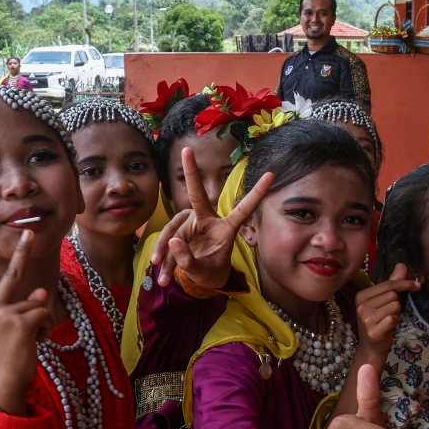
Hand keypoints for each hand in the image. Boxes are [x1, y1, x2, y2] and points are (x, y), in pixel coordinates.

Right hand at [0, 230, 53, 416]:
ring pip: (38, 305)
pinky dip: (47, 330)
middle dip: (21, 251)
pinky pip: (45, 315)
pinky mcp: (20, 322)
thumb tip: (42, 292)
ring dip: (42, 323)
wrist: (3, 381)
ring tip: (31, 341)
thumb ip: (23, 309)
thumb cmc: (9, 357)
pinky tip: (37, 343)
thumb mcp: (12, 330)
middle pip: (11, 274)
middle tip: (29, 232)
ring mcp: (5, 313)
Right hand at [150, 147, 273, 288]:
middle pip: (197, 195)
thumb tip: (173, 242)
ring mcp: (191, 223)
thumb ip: (189, 261)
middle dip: (192, 172)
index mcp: (226, 229)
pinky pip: (166, 239)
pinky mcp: (178, 229)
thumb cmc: (211, 272)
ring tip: (161, 273)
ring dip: (165, 251)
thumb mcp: (203, 273)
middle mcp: (207, 220)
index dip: (257, 193)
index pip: (243, 209)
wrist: (201, 278)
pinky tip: (157, 269)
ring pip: (174, 230)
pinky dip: (161, 254)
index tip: (271, 174)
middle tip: (186, 150)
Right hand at [356, 263, 419, 356]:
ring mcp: (366, 319)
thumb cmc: (378, 320)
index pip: (388, 284)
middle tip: (388, 313)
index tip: (417, 285)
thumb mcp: (383, 300)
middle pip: (392, 295)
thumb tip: (402, 265)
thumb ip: (392, 282)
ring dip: (396, 314)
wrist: (371, 345)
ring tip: (387, 320)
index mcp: (362, 295)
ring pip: (395, 306)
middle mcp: (361, 306)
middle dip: (397, 304)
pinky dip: (395, 322)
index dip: (404, 283)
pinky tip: (388, 327)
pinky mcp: (372, 331)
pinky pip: (393, 319)